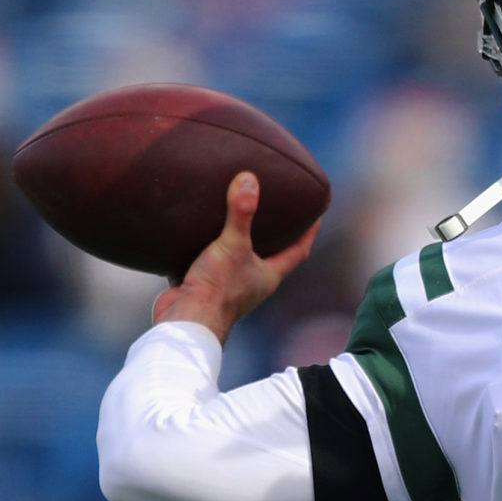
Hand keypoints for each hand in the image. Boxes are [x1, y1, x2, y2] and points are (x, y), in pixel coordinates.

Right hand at [151, 172, 319, 343]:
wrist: (185, 321)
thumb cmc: (217, 289)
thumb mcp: (232, 244)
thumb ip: (241, 213)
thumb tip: (248, 179)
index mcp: (269, 276)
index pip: (299, 251)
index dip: (309, 232)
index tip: (316, 213)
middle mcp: (253, 282)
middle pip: (272, 255)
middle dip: (275, 235)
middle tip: (276, 210)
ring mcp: (229, 286)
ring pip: (239, 258)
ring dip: (239, 240)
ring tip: (238, 215)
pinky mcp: (204, 286)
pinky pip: (210, 262)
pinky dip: (207, 247)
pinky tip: (198, 232)